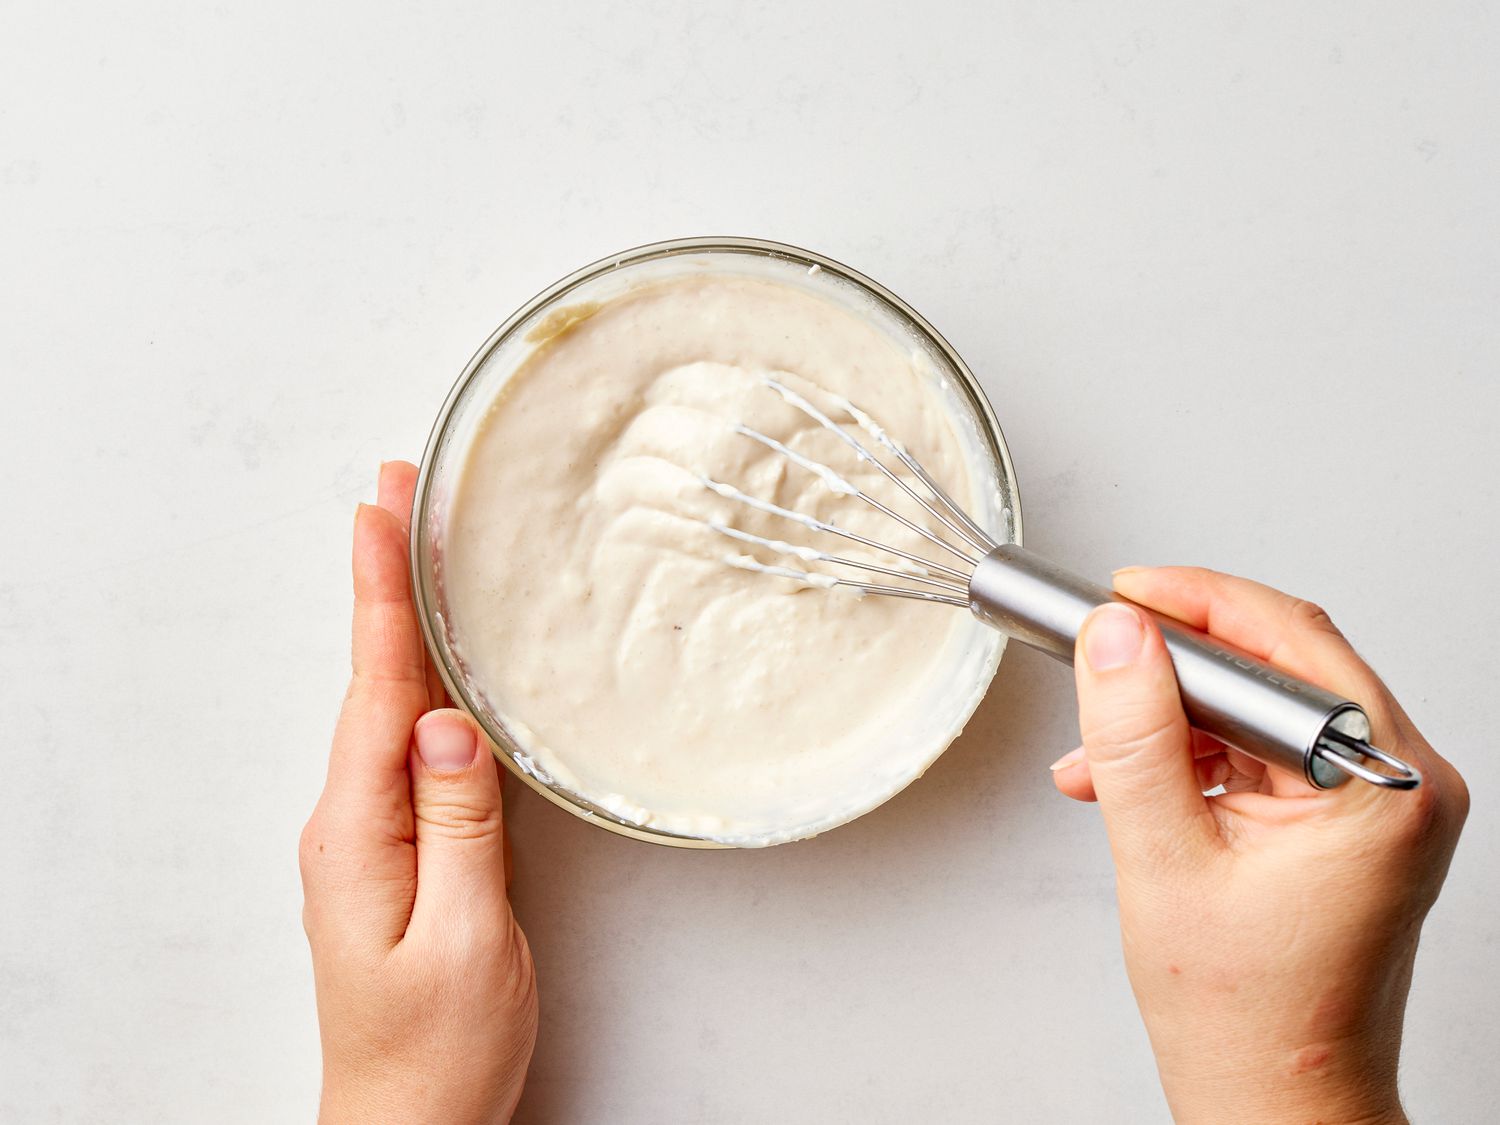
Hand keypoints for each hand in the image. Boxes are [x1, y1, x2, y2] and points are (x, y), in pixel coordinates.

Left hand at [299, 462, 536, 1123]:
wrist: (406, 1121)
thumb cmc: (438, 1045)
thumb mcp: (465, 939)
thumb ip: (460, 827)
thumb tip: (448, 724)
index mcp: (361, 831)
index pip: (376, 688)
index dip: (382, 593)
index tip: (381, 510)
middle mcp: (352, 819)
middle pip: (372, 676)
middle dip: (384, 579)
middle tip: (397, 493)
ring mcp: (368, 831)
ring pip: (387, 701)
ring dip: (399, 620)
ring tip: (414, 546)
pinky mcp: (396, 845)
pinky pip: (404, 741)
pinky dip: (416, 677)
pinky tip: (433, 658)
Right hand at [1050, 567, 1466, 1124]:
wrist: (1276, 1100)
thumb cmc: (1244, 1016)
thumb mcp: (1162, 858)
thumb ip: (1133, 736)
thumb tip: (1115, 637)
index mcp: (1381, 786)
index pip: (1287, 643)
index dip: (1193, 606)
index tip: (1121, 596)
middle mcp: (1402, 783)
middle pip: (1277, 667)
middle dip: (1172, 666)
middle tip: (1100, 657)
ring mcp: (1379, 803)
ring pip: (1261, 709)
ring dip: (1172, 721)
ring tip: (1098, 759)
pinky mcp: (1350, 821)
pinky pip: (1263, 753)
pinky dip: (1195, 759)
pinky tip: (1132, 785)